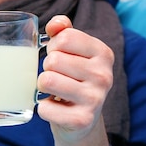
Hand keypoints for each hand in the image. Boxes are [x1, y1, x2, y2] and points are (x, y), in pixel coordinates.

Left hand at [36, 15, 113, 145]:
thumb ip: (63, 31)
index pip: (64, 37)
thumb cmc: (73, 78)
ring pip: (46, 81)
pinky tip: (56, 109)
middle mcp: (104, 76)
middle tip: (58, 77)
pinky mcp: (82, 120)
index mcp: (103, 53)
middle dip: (47, 68)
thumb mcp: (72, 51)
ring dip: (42, 86)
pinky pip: (44, 108)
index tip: (61, 57)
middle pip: (53, 60)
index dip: (54, 46)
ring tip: (55, 91)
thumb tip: (56, 24)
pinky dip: (43, 108)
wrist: (82, 121)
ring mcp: (95, 99)